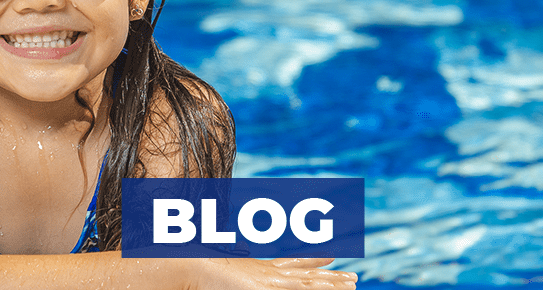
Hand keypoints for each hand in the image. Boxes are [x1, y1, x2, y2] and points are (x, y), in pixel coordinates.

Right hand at [188, 257, 356, 288]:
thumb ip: (227, 271)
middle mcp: (266, 272)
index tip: (328, 257)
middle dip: (329, 276)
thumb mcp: (217, 274)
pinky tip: (342, 289)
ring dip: (334, 284)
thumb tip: (231, 265)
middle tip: (352, 276)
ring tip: (354, 283)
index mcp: (256, 270)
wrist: (187, 264)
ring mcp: (269, 279)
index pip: (290, 264)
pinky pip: (304, 288)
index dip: (310, 261)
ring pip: (310, 282)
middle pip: (306, 272)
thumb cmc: (194, 272)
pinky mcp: (269, 286)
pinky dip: (323, 288)